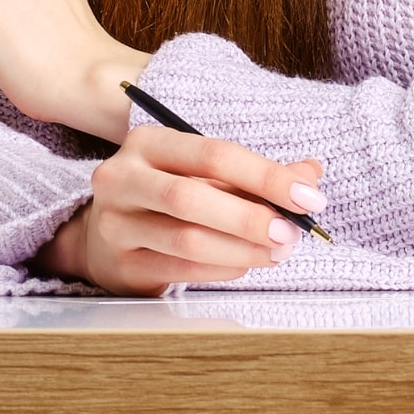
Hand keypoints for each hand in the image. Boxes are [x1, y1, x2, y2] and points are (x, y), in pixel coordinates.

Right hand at [31, 127, 328, 293]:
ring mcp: (117, 224)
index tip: (310, 195)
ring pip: (188, 240)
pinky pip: (182, 270)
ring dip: (242, 249)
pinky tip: (245, 265)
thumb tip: (310, 174)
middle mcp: (123, 179)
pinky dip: (223, 270)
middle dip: (251, 217)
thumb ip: (255, 175)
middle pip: (192, 198)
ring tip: (276, 251)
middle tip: (291, 232)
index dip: (267, 176)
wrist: (102, 236)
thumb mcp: (202, 174)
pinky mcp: (122, 265)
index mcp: (148, 143)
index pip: (214, 154)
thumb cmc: (166, 197)